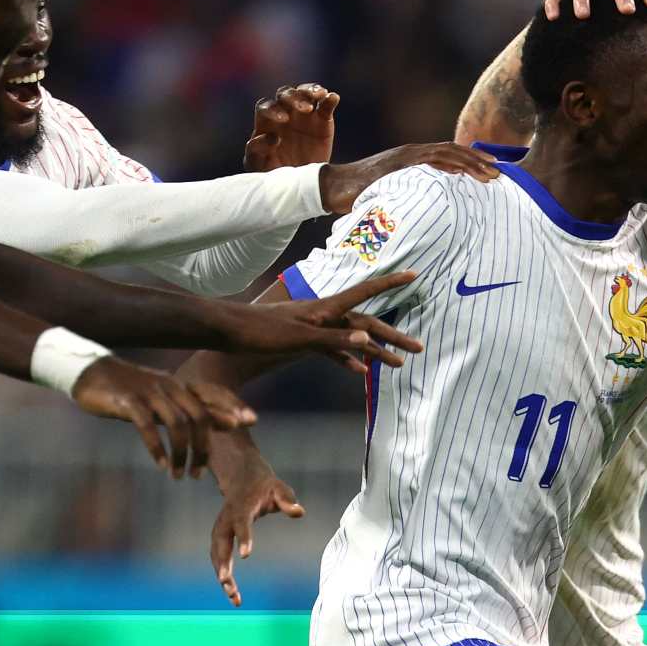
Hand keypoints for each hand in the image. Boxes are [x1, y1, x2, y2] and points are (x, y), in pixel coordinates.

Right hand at [72, 357, 256, 479]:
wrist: (92, 374)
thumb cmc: (133, 390)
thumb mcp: (166, 399)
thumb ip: (193, 410)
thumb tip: (228, 423)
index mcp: (180, 384)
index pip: (214, 393)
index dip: (233, 405)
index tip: (252, 420)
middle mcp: (170, 386)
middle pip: (200, 416)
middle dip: (204, 447)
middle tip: (199, 474)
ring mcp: (151, 393)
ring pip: (178, 424)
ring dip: (183, 453)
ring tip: (180, 476)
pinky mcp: (129, 402)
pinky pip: (148, 426)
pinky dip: (158, 447)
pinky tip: (162, 464)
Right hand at [211, 460, 303, 606]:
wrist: (243, 479)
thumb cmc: (265, 487)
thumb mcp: (279, 489)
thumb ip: (288, 500)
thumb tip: (299, 511)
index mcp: (241, 508)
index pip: (241, 523)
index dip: (243, 538)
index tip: (246, 555)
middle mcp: (226, 520)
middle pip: (221, 544)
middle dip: (222, 563)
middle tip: (227, 583)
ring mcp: (219, 530)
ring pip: (216, 555)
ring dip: (222, 576)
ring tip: (233, 596)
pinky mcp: (218, 539)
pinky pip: (218, 559)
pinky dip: (222, 576)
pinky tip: (233, 594)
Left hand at [230, 272, 424, 369]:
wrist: (227, 333)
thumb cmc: (260, 333)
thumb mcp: (299, 338)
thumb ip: (334, 338)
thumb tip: (368, 336)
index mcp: (326, 309)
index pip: (365, 292)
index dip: (390, 283)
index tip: (414, 274)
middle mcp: (325, 314)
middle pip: (368, 322)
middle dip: (394, 336)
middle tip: (419, 347)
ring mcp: (315, 327)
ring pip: (354, 337)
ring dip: (376, 351)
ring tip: (398, 364)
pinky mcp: (303, 340)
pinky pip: (334, 350)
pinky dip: (348, 359)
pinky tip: (359, 371)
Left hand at [245, 83, 340, 171]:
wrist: (303, 183)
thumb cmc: (276, 173)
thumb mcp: (261, 166)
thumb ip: (257, 151)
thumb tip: (271, 136)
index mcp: (266, 122)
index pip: (265, 107)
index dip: (273, 110)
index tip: (284, 120)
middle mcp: (284, 112)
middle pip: (285, 95)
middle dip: (293, 99)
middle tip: (304, 109)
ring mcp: (304, 113)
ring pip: (304, 93)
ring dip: (310, 91)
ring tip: (319, 95)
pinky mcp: (323, 119)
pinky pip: (325, 104)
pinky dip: (329, 99)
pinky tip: (333, 98)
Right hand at [319, 142, 499, 213]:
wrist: (335, 187)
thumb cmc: (364, 193)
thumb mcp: (396, 193)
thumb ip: (415, 194)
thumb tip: (436, 209)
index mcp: (416, 158)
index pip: (450, 155)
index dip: (473, 161)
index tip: (493, 170)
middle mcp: (413, 152)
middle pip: (453, 152)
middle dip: (478, 161)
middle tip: (499, 173)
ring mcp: (405, 156)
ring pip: (445, 154)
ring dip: (469, 163)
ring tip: (488, 174)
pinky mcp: (397, 164)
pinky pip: (426, 161)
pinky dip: (446, 165)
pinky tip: (462, 172)